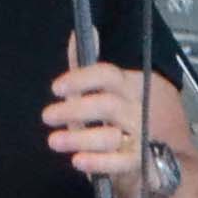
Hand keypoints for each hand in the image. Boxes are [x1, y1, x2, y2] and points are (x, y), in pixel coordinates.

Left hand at [44, 61, 167, 194]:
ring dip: (79, 138)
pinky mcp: (138, 163)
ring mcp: (139, 137)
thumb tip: (75, 35)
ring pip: (110, 135)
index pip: (108, 75)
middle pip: (107, 104)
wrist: (150, 160)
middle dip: (74, 109)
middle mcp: (136, 110)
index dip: (82, 79)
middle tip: (47, 116)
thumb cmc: (118, 122)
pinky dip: (98, 162)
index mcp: (128, 88)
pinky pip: (119, 163)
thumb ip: (85, 69)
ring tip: (54, 141)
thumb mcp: (101, 93)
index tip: (56, 88)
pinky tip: (78, 161)